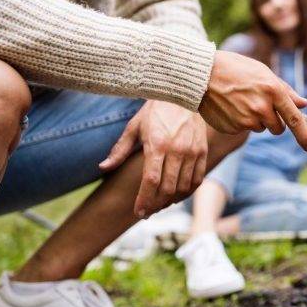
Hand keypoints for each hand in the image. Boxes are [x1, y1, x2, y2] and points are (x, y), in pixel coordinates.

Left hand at [99, 101, 207, 217]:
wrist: (184, 94)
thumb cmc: (155, 110)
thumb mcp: (134, 127)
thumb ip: (119, 150)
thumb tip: (103, 168)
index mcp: (157, 145)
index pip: (151, 181)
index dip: (144, 200)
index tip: (139, 212)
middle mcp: (177, 150)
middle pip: (168, 188)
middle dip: (156, 204)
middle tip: (147, 211)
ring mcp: (192, 152)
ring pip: (184, 187)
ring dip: (171, 200)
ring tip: (160, 204)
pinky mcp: (202, 151)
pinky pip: (197, 179)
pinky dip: (188, 191)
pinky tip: (177, 195)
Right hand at [198, 51, 306, 151]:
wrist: (201, 73)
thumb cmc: (235, 68)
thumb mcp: (263, 72)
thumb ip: (285, 90)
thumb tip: (303, 104)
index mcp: (273, 91)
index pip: (294, 119)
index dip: (304, 136)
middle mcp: (261, 108)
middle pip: (277, 129)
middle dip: (273, 121)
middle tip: (258, 104)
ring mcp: (246, 120)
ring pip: (260, 129)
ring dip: (255, 120)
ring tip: (240, 101)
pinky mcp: (233, 128)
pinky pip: (243, 130)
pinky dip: (239, 121)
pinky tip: (229, 106)